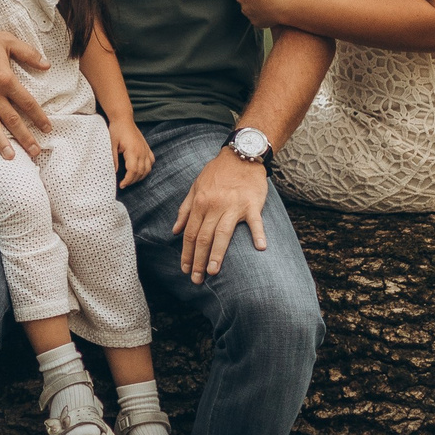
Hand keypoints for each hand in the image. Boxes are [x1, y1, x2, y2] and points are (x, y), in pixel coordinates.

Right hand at [0, 25, 52, 158]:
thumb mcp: (7, 41)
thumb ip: (29, 53)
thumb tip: (47, 65)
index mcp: (5, 79)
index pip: (26, 102)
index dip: (39, 116)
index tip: (48, 128)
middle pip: (12, 119)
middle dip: (25, 137)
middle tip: (36, 152)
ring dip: (2, 142)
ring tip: (12, 157)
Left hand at [109, 119, 153, 186]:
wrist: (123, 118)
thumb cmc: (116, 130)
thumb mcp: (112, 144)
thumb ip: (114, 159)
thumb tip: (114, 172)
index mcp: (133, 151)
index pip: (133, 171)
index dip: (128, 180)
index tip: (121, 185)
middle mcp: (142, 151)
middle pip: (140, 172)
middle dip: (132, 181)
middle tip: (124, 184)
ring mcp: (146, 149)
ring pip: (147, 168)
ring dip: (140, 177)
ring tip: (131, 180)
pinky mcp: (147, 147)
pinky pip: (151, 161)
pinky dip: (147, 168)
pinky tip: (141, 171)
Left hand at [174, 148, 267, 281]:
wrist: (241, 155)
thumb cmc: (217, 172)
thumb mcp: (195, 186)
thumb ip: (185, 209)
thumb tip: (175, 230)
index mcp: (200, 203)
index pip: (190, 233)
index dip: (186, 253)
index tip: (185, 269)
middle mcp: (214, 205)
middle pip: (203, 237)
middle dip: (198, 260)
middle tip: (196, 279)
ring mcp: (233, 205)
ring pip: (222, 233)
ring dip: (217, 254)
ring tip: (212, 271)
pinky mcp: (251, 204)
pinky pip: (255, 221)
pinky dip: (258, 233)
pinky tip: (260, 247)